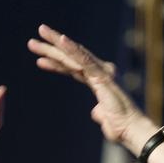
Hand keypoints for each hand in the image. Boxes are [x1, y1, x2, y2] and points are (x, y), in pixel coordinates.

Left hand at [26, 24, 149, 149]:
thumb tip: (96, 112)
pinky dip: (72, 49)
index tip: (39, 60)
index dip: (56, 63)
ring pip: (74, 54)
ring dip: (56, 43)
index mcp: (99, 82)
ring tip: (40, 32)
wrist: (132, 130)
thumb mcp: (105, 118)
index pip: (73, 69)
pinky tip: (60, 39)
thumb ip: (99, 113)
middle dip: (51, 48)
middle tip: (32, 42)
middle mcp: (100, 73)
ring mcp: (101, 72)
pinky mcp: (102, 76)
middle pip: (71, 57)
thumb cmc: (121, 128)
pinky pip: (84, 60)